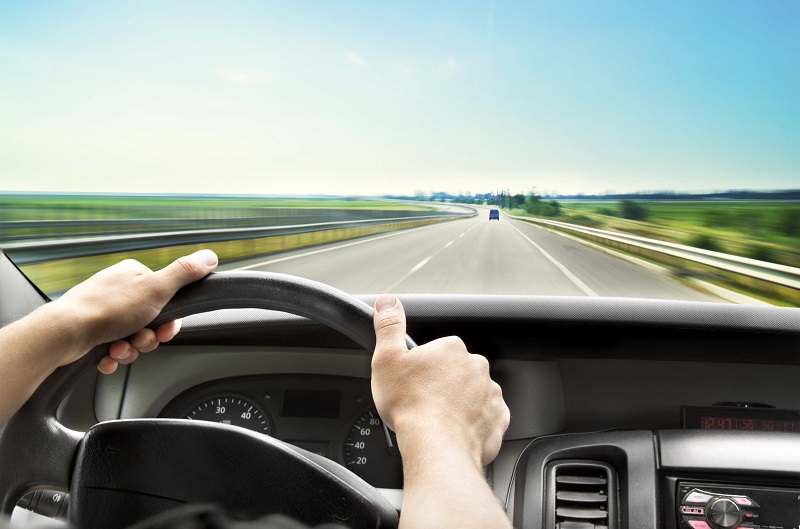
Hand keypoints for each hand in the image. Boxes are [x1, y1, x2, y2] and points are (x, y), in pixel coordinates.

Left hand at [53, 249, 217, 372]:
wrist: (65, 334)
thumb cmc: (108, 309)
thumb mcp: (157, 288)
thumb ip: (185, 273)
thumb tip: (210, 256)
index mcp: (134, 274)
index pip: (167, 297)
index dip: (170, 319)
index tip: (165, 329)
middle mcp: (118, 289)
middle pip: (151, 320)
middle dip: (148, 337)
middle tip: (140, 340)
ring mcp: (104, 310)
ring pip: (132, 336)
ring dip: (130, 349)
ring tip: (119, 348)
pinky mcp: (91, 330)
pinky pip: (112, 347)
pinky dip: (113, 355)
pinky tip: (108, 356)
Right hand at [371, 294, 509, 468]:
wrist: (437, 446)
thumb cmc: (411, 406)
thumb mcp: (387, 359)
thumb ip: (389, 326)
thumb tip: (388, 302)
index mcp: (452, 349)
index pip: (440, 351)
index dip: (425, 367)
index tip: (415, 382)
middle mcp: (476, 367)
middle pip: (458, 372)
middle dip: (444, 384)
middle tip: (425, 402)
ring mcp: (490, 394)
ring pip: (473, 394)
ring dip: (460, 404)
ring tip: (439, 420)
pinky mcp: (498, 419)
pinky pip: (486, 418)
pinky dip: (474, 424)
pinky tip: (456, 431)